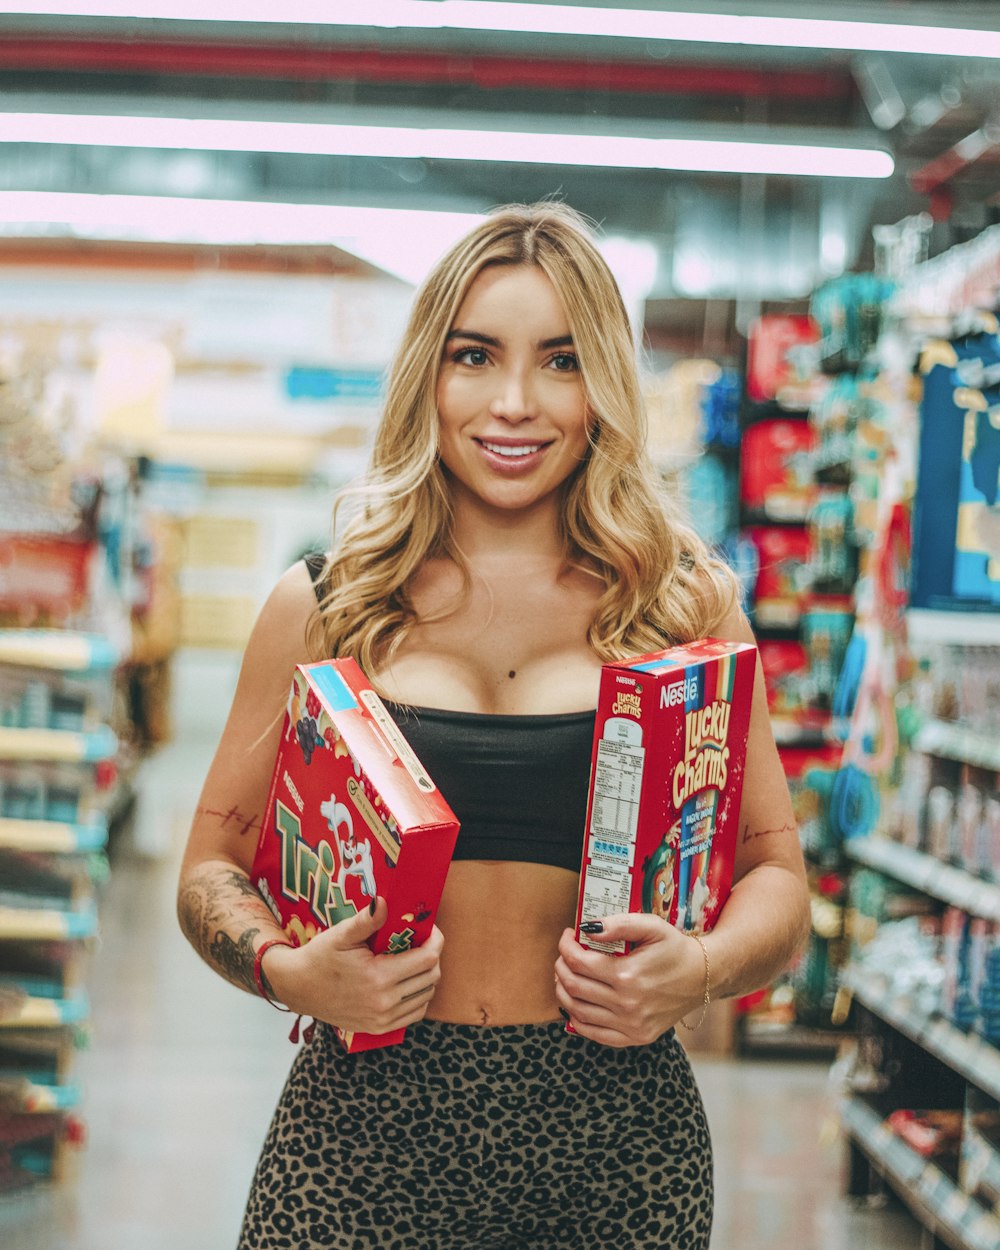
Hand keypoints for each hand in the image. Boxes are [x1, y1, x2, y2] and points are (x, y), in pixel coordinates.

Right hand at [263, 898, 443, 1034]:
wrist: (299, 989)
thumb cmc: (320, 957)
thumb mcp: (341, 934)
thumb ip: (367, 920)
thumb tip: (383, 901)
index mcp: (378, 977)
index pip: (427, 958)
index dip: (435, 940)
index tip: (429, 928)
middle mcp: (384, 1002)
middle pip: (431, 976)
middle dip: (433, 955)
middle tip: (421, 941)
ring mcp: (383, 1019)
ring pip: (427, 995)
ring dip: (427, 976)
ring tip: (414, 959)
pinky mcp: (380, 1028)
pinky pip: (415, 1013)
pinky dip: (419, 996)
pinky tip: (408, 981)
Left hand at [554, 913, 705, 1047]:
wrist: (702, 977)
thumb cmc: (674, 948)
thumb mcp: (651, 926)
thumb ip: (619, 924)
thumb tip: (587, 929)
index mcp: (628, 975)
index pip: (578, 961)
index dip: (566, 946)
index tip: (568, 935)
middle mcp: (627, 1004)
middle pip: (574, 986)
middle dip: (561, 966)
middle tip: (565, 954)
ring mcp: (631, 1025)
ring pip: (578, 1011)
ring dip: (564, 990)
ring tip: (566, 974)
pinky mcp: (636, 1037)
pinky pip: (594, 1033)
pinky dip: (577, 1018)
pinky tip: (576, 1002)